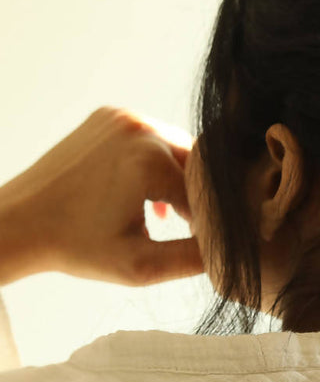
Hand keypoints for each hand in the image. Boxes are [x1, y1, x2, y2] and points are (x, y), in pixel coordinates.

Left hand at [0, 107, 203, 285]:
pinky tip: (146, 191)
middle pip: (199, 163)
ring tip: (164, 211)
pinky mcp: (109, 115)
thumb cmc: (74, 248)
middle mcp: (140, 129)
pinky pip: (153, 136)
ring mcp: (123, 117)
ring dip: (180, 178)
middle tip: (186, 228)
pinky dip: (157, 161)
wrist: (16, 223)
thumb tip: (235, 249)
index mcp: (148, 161)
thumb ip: (195, 259)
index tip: (201, 243)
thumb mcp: (140, 265)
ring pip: (178, 148)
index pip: (207, 192)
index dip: (209, 222)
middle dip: (198, 196)